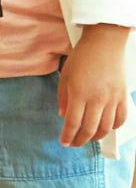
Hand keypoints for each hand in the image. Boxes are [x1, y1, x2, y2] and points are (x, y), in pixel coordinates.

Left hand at [58, 23, 130, 145]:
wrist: (104, 44)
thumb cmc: (81, 59)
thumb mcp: (65, 77)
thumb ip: (63, 98)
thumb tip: (64, 116)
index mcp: (79, 93)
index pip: (73, 122)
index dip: (68, 136)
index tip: (63, 142)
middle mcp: (97, 98)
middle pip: (89, 129)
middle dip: (80, 140)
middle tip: (74, 143)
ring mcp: (112, 99)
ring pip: (106, 127)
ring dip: (96, 137)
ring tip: (87, 138)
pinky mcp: (123, 97)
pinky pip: (121, 119)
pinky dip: (113, 128)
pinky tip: (105, 128)